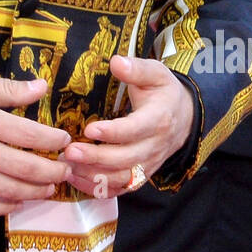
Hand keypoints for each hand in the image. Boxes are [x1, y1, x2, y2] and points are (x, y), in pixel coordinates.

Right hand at [0, 69, 70, 215]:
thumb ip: (6, 88)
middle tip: (66, 168)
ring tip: (49, 186)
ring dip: (35, 192)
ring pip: (9, 191)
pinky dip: (5, 207)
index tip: (64, 139)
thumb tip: (41, 87)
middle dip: (53, 171)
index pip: (30, 136)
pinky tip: (17, 201)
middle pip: (26, 169)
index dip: (54, 140)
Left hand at [61, 54, 194, 197]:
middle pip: (126, 158)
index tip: (89, 129)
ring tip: (66, 167)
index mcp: (159, 119)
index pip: (135, 130)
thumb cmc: (164, 93)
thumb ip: (136, 68)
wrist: (184, 118)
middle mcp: (155, 146)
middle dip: (96, 157)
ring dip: (93, 176)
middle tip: (69, 152)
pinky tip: (76, 180)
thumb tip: (116, 62)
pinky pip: (120, 189)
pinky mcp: (140, 175)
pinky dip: (98, 189)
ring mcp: (148, 164)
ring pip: (122, 178)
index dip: (113, 132)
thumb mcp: (156, 73)